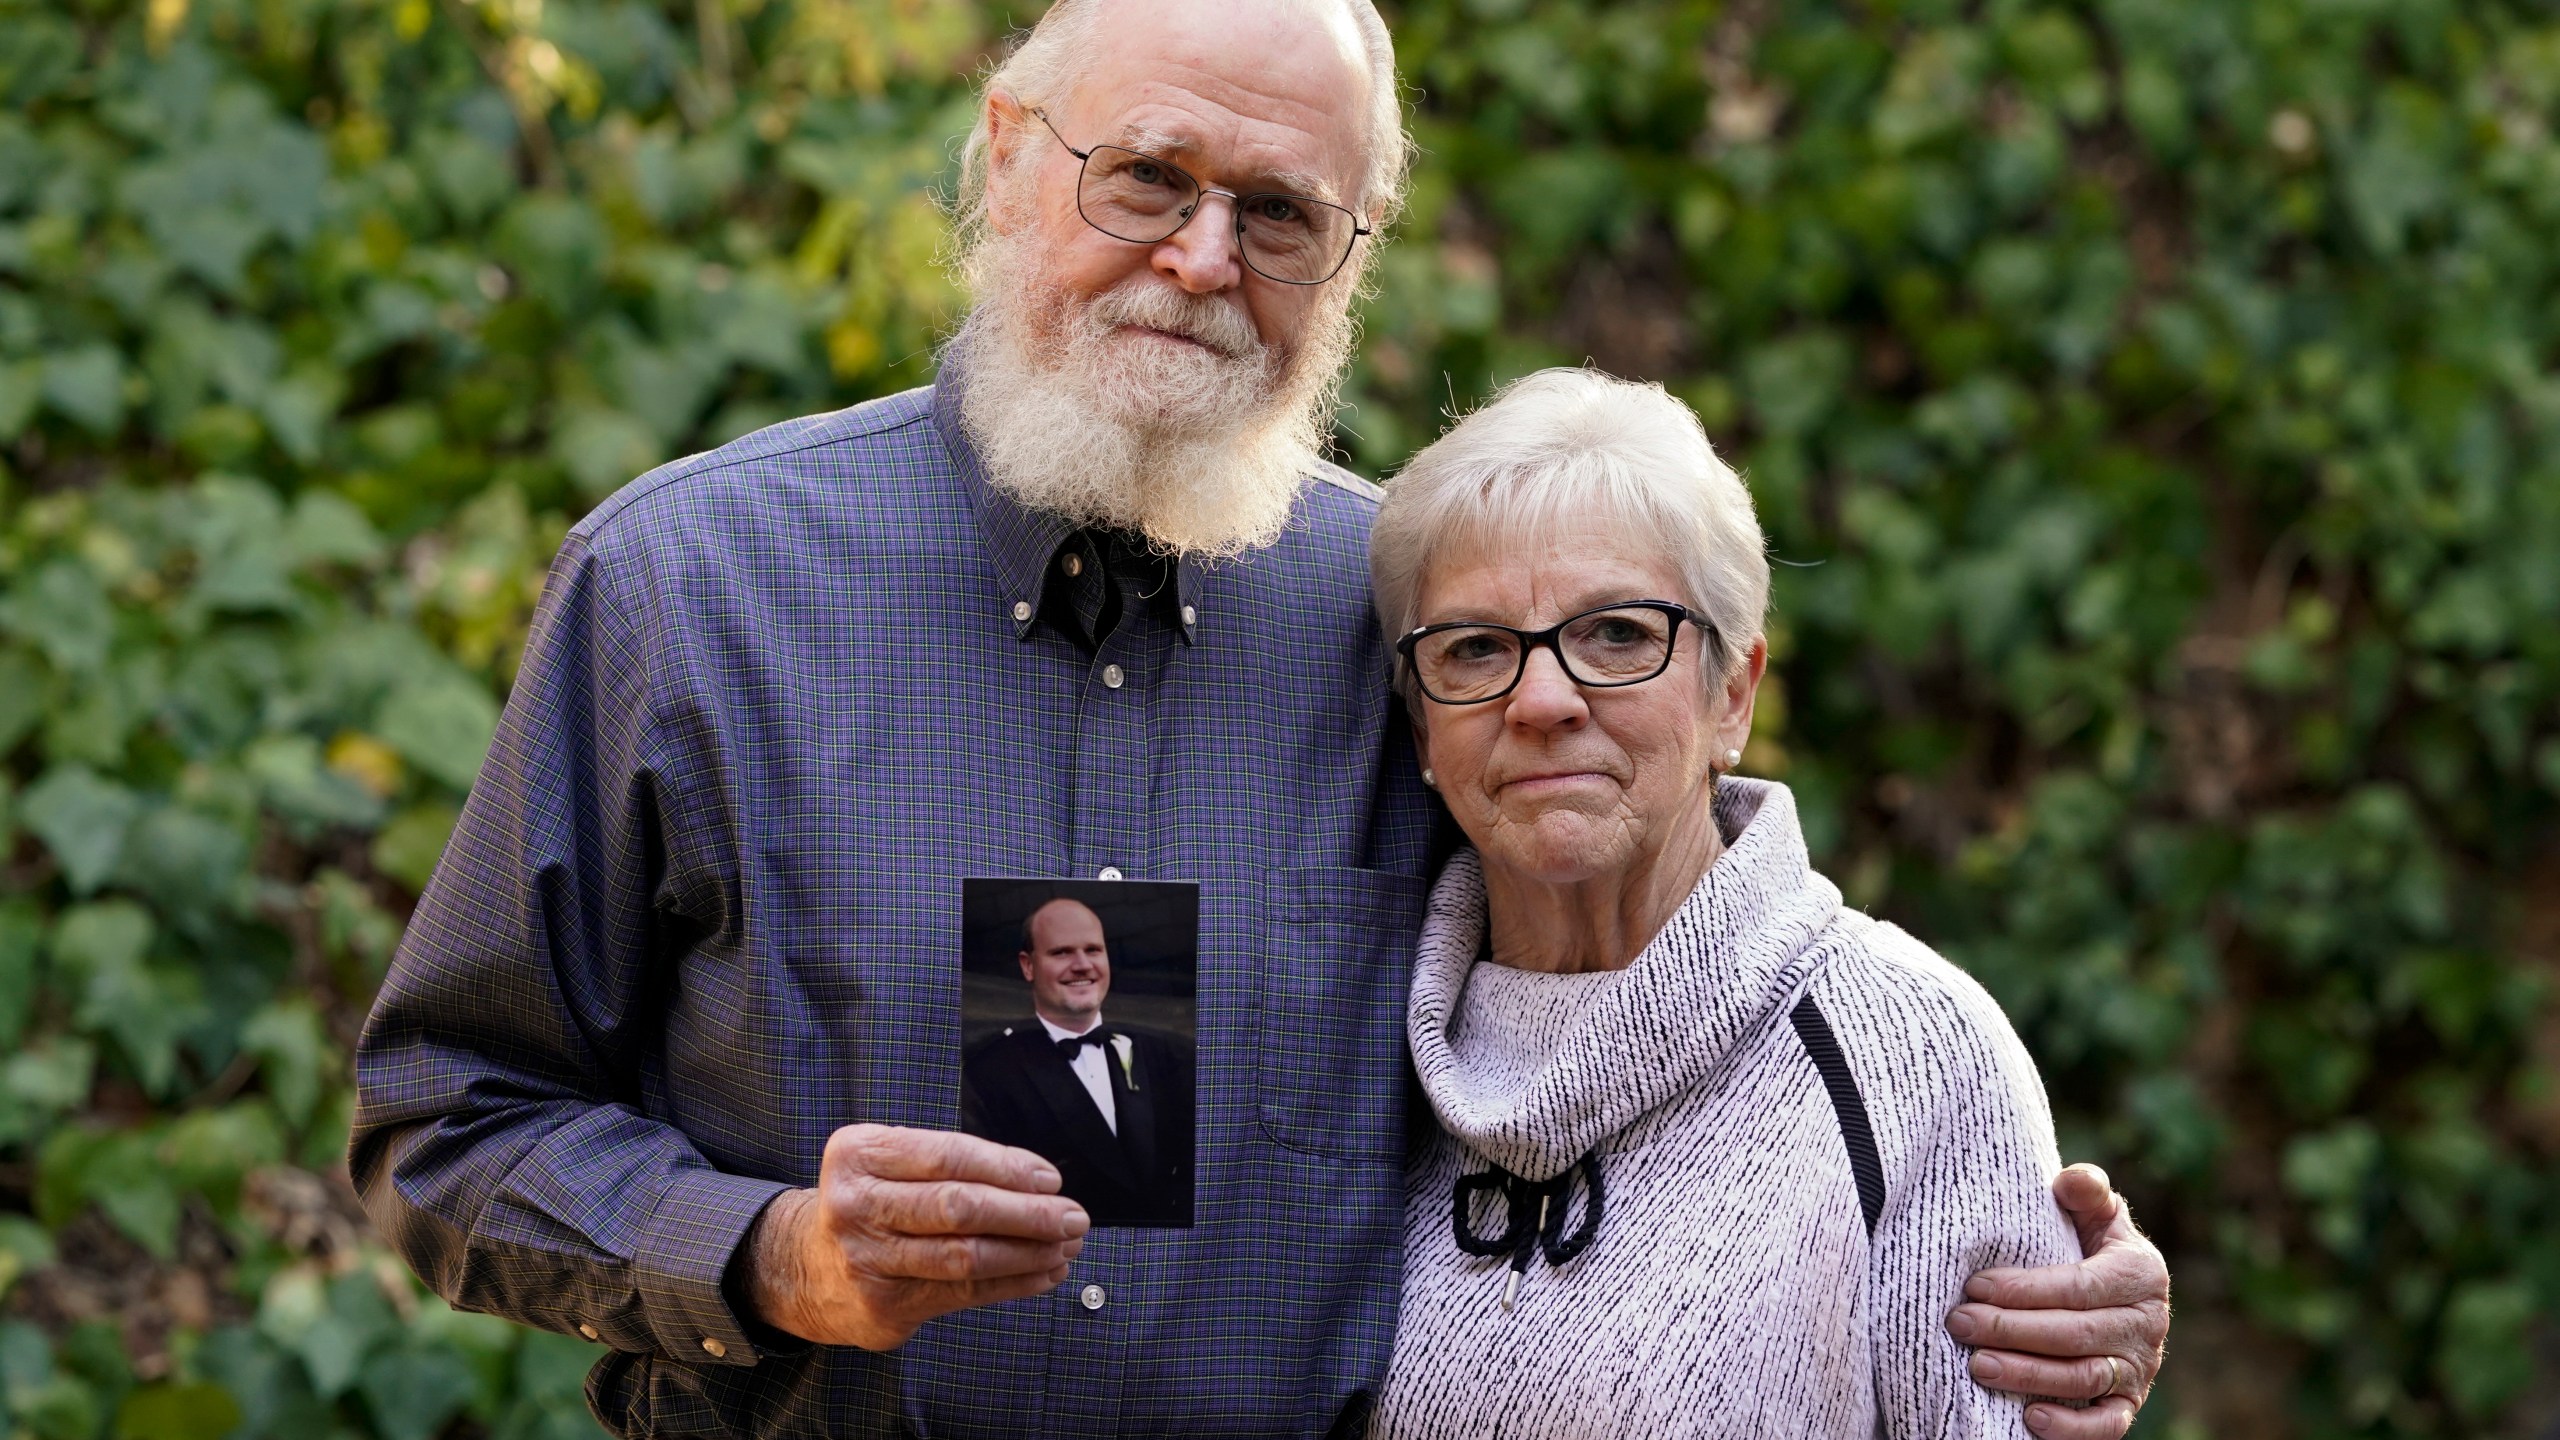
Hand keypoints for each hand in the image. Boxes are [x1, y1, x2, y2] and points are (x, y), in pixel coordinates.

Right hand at [744, 1124, 1089, 1350]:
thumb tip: (1039, 1182)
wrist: (806, 1266)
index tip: (1050, 1180)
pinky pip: (963, 1294)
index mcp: (859, 1154)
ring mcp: (866, 1260)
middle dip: (1027, 1214)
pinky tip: (1043, 1273)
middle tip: (1072, 1217)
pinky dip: (1013, 1284)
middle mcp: (856, 1205)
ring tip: (1066, 1246)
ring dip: (1028, 1253)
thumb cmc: (871, 1203)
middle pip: (958, 1208)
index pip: (948, 1156)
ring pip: (965, 1257)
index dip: (1007, 1168)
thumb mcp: (891, 1163)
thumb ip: (952, 1164)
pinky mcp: (883, 1306)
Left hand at [1945, 1163, 2169, 1437]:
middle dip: (2011, 1330)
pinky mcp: (2129, 1404)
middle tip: (1960, 1323)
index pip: (2077, 1286)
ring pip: (2082, 1379)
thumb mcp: (2095, 1212)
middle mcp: (2146, 1324)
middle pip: (2074, 1334)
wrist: (2116, 1291)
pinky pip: (2106, 1426)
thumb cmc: (2090, 1244)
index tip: (1974, 1287)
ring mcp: (2140, 1369)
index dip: (2024, 1290)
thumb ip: (2086, 1191)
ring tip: (1977, 1366)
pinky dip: (2071, 1428)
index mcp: (2139, 1273)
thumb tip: (2073, 1181)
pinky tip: (2028, 1419)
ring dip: (2027, 1375)